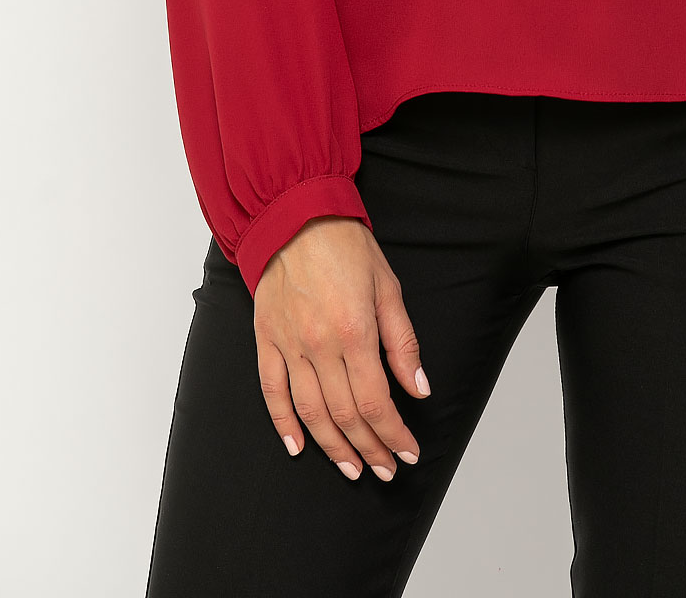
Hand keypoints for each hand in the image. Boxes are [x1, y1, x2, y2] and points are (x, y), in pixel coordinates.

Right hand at [253, 215, 430, 481]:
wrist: (296, 216)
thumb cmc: (346, 245)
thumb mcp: (388, 288)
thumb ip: (403, 343)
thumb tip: (418, 389)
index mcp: (355, 332)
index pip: (376, 402)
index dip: (393, 434)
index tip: (407, 452)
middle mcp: (320, 345)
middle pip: (346, 415)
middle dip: (370, 448)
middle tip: (384, 469)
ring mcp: (290, 345)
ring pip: (311, 413)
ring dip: (333, 447)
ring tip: (352, 468)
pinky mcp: (267, 340)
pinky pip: (273, 392)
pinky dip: (283, 424)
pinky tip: (298, 447)